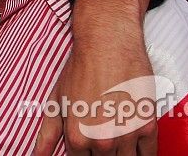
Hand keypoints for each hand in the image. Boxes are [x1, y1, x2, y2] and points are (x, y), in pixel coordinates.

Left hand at [34, 0, 156, 155]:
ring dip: (122, 153)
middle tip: (104, 134)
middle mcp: (101, 141)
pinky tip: (136, 145)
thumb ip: (48, 131)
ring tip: (117, 136)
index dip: (85, 153)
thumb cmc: (81, 67)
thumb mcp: (57, 98)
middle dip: (103, 153)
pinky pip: (149, 154)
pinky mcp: (148, 126)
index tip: (90, 146)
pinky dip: (143, 153)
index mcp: (77, 137)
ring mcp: (126, 135)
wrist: (108, 43)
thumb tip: (38, 155)